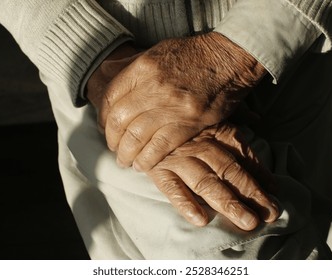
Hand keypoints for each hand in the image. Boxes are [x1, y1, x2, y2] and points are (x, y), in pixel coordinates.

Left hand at [95, 32, 265, 171]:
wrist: (229, 58)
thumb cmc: (193, 54)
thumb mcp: (158, 50)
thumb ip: (132, 65)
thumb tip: (106, 74)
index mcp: (143, 67)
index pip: (110, 97)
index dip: (103, 118)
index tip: (105, 128)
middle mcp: (154, 86)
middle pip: (120, 120)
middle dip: (112, 139)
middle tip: (114, 149)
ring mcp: (172, 105)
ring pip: (137, 136)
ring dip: (127, 153)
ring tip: (125, 161)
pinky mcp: (190, 122)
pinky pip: (161, 146)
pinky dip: (148, 159)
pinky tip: (142, 166)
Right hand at [147, 123, 278, 230]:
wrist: (141, 111)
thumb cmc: (179, 113)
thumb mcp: (208, 108)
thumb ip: (234, 113)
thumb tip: (257, 117)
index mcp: (214, 129)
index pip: (242, 153)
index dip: (260, 173)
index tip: (275, 191)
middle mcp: (199, 144)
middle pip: (228, 170)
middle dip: (251, 192)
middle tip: (270, 213)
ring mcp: (178, 158)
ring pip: (206, 182)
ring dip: (227, 202)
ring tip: (247, 221)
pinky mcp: (157, 169)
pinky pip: (171, 188)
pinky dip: (185, 204)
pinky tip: (201, 219)